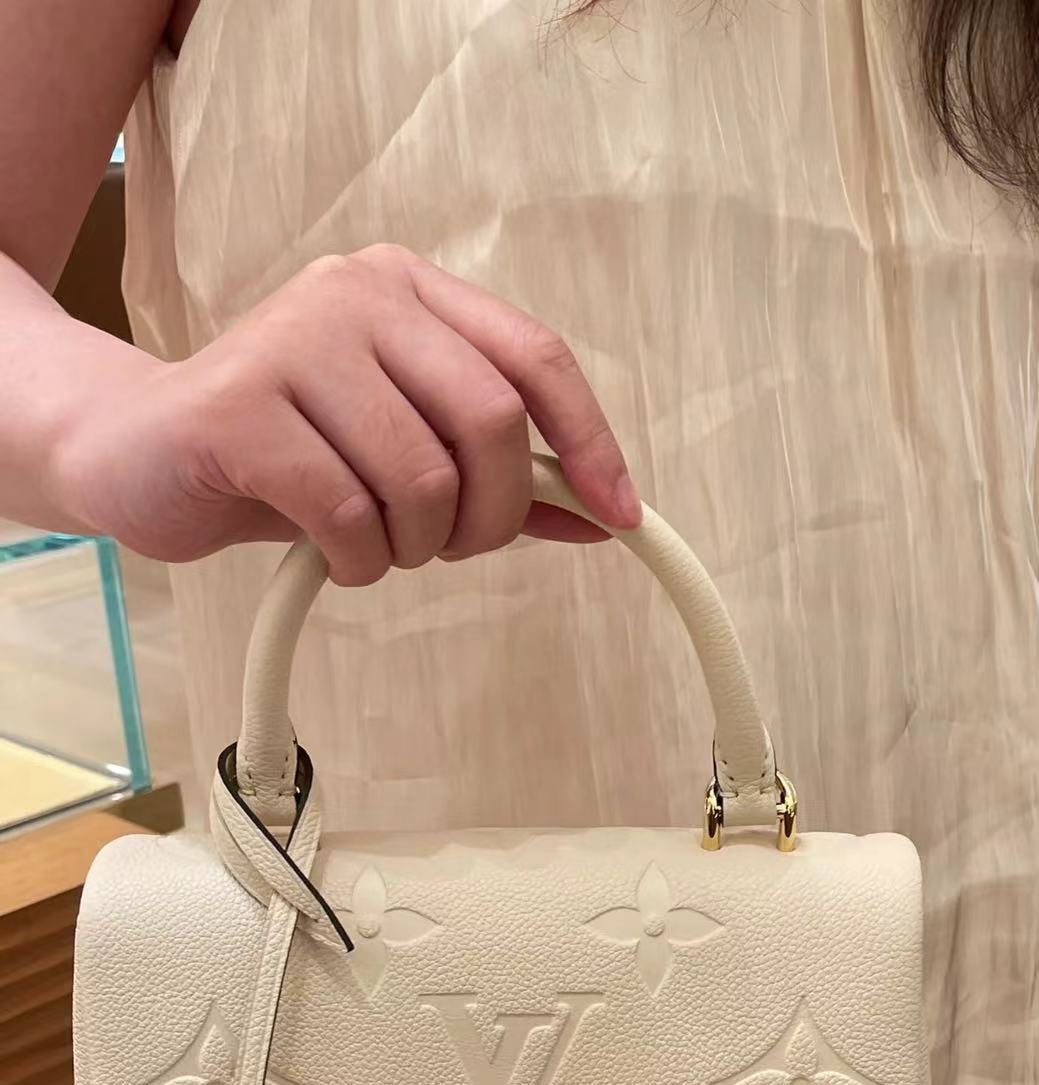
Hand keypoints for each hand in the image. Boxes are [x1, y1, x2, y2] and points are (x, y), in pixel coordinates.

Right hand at [50, 244, 639, 584]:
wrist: (139, 451)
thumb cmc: (289, 456)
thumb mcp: (407, 460)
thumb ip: (503, 480)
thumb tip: (607, 518)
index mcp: (410, 291)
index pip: (537, 357)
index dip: (591, 442)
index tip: (621, 516)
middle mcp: (357, 294)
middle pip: (492, 420)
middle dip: (494, 515)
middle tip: (456, 547)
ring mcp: (294, 340)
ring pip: (422, 477)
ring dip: (417, 547)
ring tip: (377, 548)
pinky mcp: (240, 406)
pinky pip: (348, 513)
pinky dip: (359, 561)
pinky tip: (335, 556)